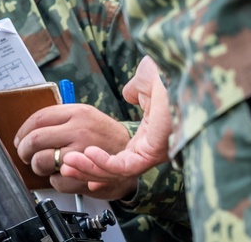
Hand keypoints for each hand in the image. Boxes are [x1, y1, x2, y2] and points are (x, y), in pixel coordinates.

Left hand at [14, 103, 135, 199]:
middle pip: (35, 140)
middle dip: (24, 150)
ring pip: (42, 160)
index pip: (38, 119)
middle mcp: (80, 131)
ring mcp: (83, 154)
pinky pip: (56, 180)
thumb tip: (29, 129)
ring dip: (37, 166)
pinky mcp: (86, 176)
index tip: (20, 139)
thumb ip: (60, 119)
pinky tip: (62, 175)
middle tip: (25, 154)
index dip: (23, 131)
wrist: (133, 157)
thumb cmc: (105, 137)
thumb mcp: (86, 117)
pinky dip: (54, 180)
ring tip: (43, 165)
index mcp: (77, 113)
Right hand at [60, 57, 172, 193]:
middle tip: (63, 164)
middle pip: (112, 170)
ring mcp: (151, 154)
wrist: (187, 79)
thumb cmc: (174, 79)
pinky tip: (87, 153)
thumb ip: (135, 89)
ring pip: (114, 171)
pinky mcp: (152, 154)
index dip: (95, 159)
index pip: (118, 157)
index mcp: (149, 137)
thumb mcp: (148, 82)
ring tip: (67, 162)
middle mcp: (150, 150)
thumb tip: (129, 92)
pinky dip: (103, 162)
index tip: (77, 157)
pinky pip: (123, 166)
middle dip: (84, 168)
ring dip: (87, 167)